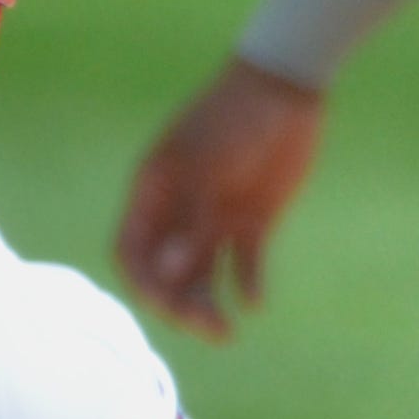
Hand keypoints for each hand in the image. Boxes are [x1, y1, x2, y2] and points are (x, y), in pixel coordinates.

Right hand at [116, 58, 326, 340]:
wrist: (287, 87)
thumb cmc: (236, 119)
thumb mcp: (210, 169)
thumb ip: (192, 222)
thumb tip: (168, 275)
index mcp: (153, 193)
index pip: (131, 251)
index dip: (141, 282)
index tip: (161, 304)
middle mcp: (179, 212)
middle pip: (165, 274)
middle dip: (179, 304)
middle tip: (207, 328)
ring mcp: (214, 219)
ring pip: (200, 276)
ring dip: (207, 304)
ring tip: (227, 331)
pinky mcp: (252, 222)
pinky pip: (243, 265)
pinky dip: (247, 285)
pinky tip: (255, 302)